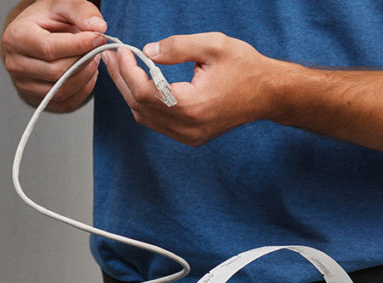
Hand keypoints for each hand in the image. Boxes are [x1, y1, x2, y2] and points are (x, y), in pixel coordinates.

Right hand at [1, 0, 107, 111]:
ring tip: (92, 60)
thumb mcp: (63, 4)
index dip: (78, 46)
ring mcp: (23, 84)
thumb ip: (82, 11)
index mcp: (16, 37)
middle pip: (56, 72)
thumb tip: (98, 28)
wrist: (38, 34)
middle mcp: (15, 63)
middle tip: (97, 49)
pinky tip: (87, 74)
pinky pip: (64, 103)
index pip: (48, 49)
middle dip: (83, 61)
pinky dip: (82, 91)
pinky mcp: (36, 99)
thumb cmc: (48, 19)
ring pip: (61, 90)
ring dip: (84, 77)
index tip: (98, 38)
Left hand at [103, 32, 290, 145]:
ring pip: (145, 117)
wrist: (269, 93)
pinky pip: (157, 123)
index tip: (121, 52)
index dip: (127, 71)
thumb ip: (176, 47)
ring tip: (122, 69)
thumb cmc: (246, 68)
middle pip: (139, 106)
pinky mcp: (191, 137)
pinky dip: (144, 104)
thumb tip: (147, 51)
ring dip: (130, 93)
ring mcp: (189, 136)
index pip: (144, 91)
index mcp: (192, 105)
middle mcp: (188, 127)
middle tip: (112, 58)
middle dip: (122, 80)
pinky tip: (140, 84)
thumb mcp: (213, 45)